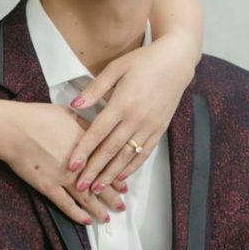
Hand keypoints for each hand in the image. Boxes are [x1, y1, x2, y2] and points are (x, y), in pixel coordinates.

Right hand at [1, 103, 125, 224]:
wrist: (13, 129)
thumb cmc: (37, 117)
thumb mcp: (68, 113)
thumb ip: (85, 124)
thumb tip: (96, 129)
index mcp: (87, 144)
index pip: (108, 163)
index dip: (117, 175)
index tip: (124, 182)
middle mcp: (80, 164)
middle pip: (101, 183)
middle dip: (113, 195)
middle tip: (122, 204)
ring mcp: (65, 178)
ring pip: (87, 198)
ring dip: (99, 209)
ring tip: (107, 217)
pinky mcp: (49, 187)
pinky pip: (66, 204)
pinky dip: (77, 214)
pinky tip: (86, 221)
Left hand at [66, 33, 197, 197]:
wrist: (176, 61)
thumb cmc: (143, 61)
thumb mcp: (116, 68)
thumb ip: (95, 89)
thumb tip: (74, 105)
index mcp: (122, 103)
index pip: (98, 133)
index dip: (83, 151)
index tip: (72, 166)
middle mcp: (136, 118)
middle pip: (110, 150)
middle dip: (94, 171)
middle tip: (80, 187)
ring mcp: (150, 126)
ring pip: (127, 156)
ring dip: (111, 174)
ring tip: (97, 188)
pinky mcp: (159, 129)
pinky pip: (144, 153)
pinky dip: (132, 166)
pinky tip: (121, 177)